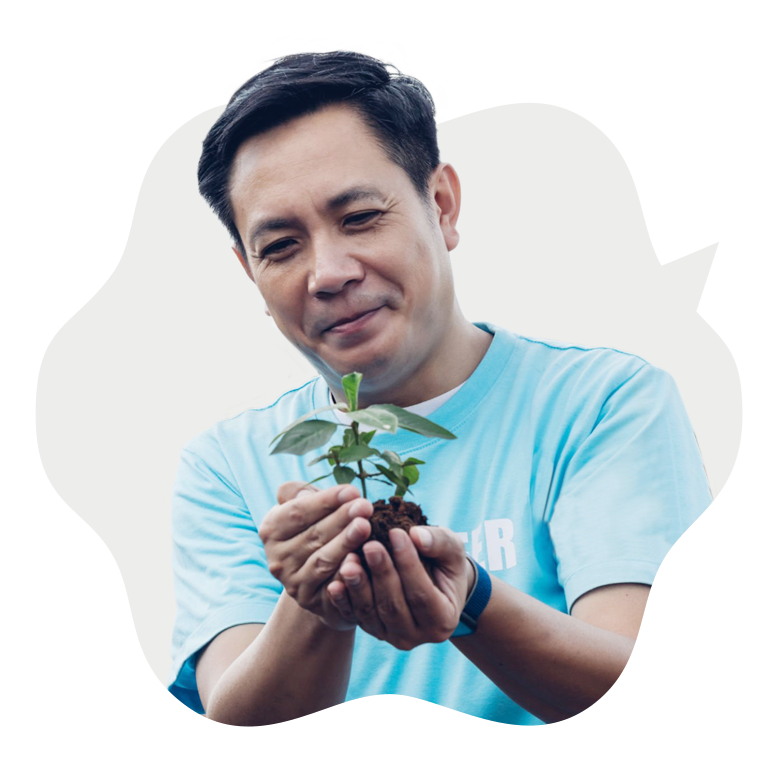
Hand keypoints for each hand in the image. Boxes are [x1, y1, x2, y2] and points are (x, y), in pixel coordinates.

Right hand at [259, 481, 373, 629]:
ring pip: (322, 561)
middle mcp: (277, 559)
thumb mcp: (308, 510)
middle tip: (365, 506)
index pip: (297, 512)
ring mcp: (293, 583)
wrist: (320, 577)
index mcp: (271, 530)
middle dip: (341, 519)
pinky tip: (362, 562)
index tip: (352, 491)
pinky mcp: (311, 602)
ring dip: (345, 543)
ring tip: (365, 526)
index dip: (325, 501)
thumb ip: (304, 496)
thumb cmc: (317, 530)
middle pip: (312, 536)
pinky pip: (332, 588)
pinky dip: (346, 574)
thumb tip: (305, 493)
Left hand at [325, 525, 474, 649]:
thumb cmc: (444, 562)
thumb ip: (439, 543)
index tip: (396, 533)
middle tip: (370, 545)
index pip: (422, 594)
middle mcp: (418, 636)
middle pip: (394, 606)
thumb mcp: (452, 550)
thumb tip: (417, 536)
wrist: (433, 581)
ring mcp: (391, 636)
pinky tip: (334, 582)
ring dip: (358, 586)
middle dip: (381, 573)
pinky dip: (342, 600)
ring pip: (371, 613)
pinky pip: (354, 616)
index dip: (409, 564)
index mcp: (443, 619)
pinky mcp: (371, 630)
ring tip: (350, 559)